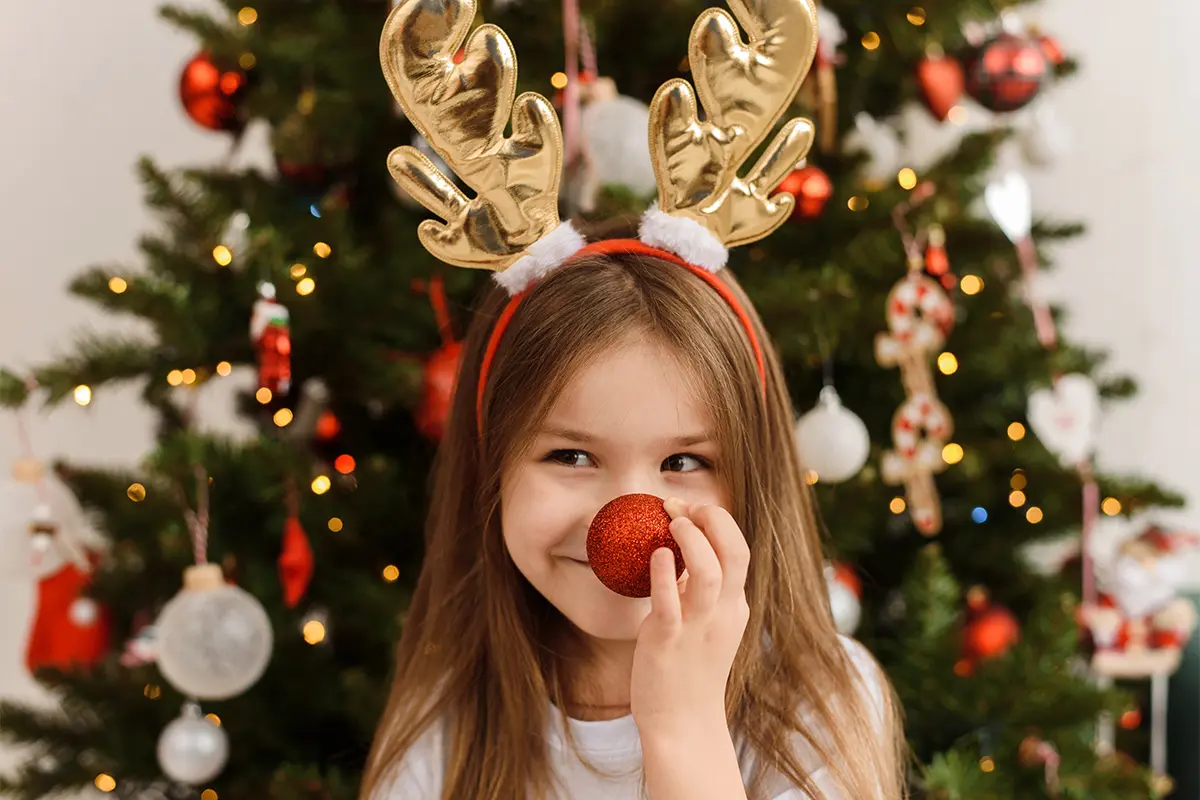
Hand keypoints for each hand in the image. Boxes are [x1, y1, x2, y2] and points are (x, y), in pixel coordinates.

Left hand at [630, 498, 750, 736]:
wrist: (683, 724)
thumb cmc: (690, 670)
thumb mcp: (708, 624)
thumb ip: (701, 590)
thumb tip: (681, 550)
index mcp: (734, 605)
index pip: (739, 549)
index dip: (718, 521)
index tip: (690, 508)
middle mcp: (723, 613)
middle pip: (735, 553)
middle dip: (712, 519)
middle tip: (682, 507)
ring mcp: (697, 628)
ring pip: (709, 574)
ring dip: (692, 540)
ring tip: (673, 523)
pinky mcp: (668, 643)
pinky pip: (670, 605)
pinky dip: (665, 576)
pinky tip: (658, 555)